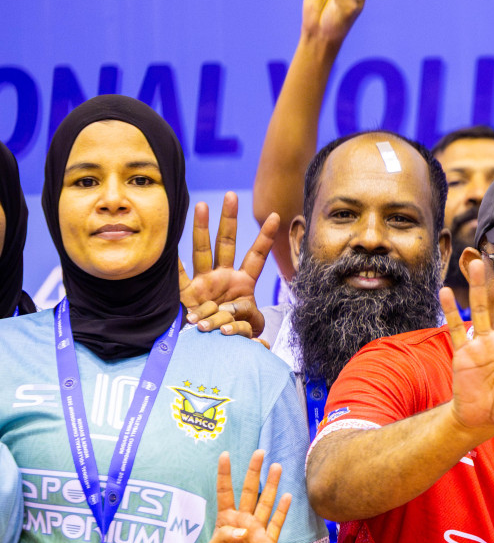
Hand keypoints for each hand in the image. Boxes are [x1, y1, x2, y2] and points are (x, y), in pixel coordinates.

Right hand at [180, 193, 277, 337]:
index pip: (257, 255)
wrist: (212, 346)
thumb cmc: (235, 334)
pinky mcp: (187, 294)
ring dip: (202, 229)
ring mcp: (204, 282)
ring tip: (202, 205)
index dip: (265, 236)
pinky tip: (168, 243)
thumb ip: (252, 320)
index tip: (276, 215)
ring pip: (203, 250)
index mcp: (243, 282)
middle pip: (227, 243)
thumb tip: (246, 325)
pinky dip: (173, 262)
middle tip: (231, 195)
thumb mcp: (251, 327)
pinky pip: (178, 276)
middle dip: (229, 220)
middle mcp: (223, 277)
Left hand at [206, 451, 291, 542]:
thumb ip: (223, 538)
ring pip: (265, 502)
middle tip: (259, 452)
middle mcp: (243, 521)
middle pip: (248, 491)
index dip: (224, 475)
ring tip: (277, 466)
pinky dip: (283, 509)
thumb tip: (243, 529)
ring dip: (271, 485)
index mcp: (225, 522)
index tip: (225, 456)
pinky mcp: (270, 541)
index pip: (224, 493)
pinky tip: (288, 496)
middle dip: (253, 472)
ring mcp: (258, 529)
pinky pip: (277, 522)